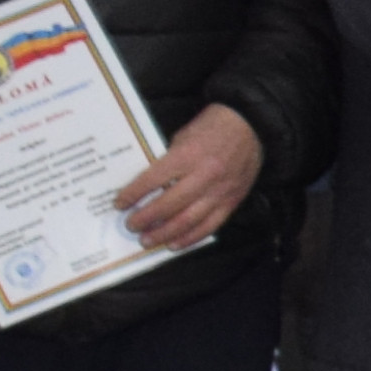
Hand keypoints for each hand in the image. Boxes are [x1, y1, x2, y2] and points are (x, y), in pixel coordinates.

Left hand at [112, 105, 263, 253]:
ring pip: (188, 220)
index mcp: (188, 155)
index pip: (154, 179)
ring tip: (147, 240)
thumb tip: (149, 186)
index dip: (133, 194)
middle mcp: (204, 175)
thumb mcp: (183, 136)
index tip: (119, 204)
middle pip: (169, 205)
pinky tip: (174, 244)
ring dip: (164, 234)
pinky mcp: (232, 201)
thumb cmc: (212, 127)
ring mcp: (220, 191)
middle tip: (131, 225)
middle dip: (146, 218)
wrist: (251, 126)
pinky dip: (191, 238)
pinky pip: (210, 225)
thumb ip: (168, 161)